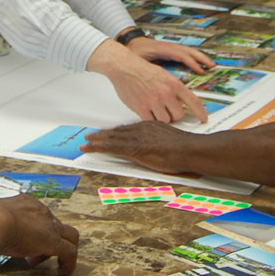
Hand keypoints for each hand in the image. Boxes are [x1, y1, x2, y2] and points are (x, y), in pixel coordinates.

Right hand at [0, 195, 78, 275]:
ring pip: (68, 235)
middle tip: (33, 258)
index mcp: (23, 203)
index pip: (36, 214)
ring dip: (61, 250)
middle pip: (52, 224)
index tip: (23, 244)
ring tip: (53, 263)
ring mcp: (49, 225)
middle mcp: (39, 210)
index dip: (32, 230)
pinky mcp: (54, 241)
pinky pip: (70, 252)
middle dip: (45, 240)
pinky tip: (65, 272)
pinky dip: (70, 262)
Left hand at [79, 121, 199, 173]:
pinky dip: (98, 147)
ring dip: (97, 140)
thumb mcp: (173, 141)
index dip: (117, 131)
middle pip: (118, 131)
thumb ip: (164, 142)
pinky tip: (89, 148)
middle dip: (104, 134)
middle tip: (91, 135)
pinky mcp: (133, 148)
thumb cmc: (185, 149)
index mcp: (151, 126)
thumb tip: (163, 148)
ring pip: (111, 137)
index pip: (130, 128)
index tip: (109, 133)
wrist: (188, 149)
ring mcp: (136, 137)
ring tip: (86, 142)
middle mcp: (141, 128)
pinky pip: (110, 146)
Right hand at [88, 40, 208, 123]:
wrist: (124, 67)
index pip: (194, 101)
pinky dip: (150, 119)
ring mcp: (154, 102)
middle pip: (179, 115)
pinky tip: (147, 111)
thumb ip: (174, 89)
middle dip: (175, 114)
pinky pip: (151, 121)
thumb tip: (182, 103)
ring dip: (162, 117)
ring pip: (165, 120)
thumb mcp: (164, 75)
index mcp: (174, 84)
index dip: (201, 112)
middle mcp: (166, 93)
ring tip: (155, 107)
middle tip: (168, 110)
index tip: (204, 119)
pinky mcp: (141, 108)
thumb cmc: (142, 70)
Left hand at [126, 35, 214, 73]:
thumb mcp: (138, 61)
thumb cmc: (134, 52)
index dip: (191, 62)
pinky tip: (201, 64)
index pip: (180, 55)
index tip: (200, 70)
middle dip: (201, 58)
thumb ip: (145, 70)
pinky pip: (186, 53)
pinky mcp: (172, 50)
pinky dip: (195, 57)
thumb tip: (153, 82)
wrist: (132, 42)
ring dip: (201, 57)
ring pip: (190, 51)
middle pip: (189, 51)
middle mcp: (169, 47)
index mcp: (162, 49)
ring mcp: (172, 47)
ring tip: (211, 65)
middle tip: (212, 66)